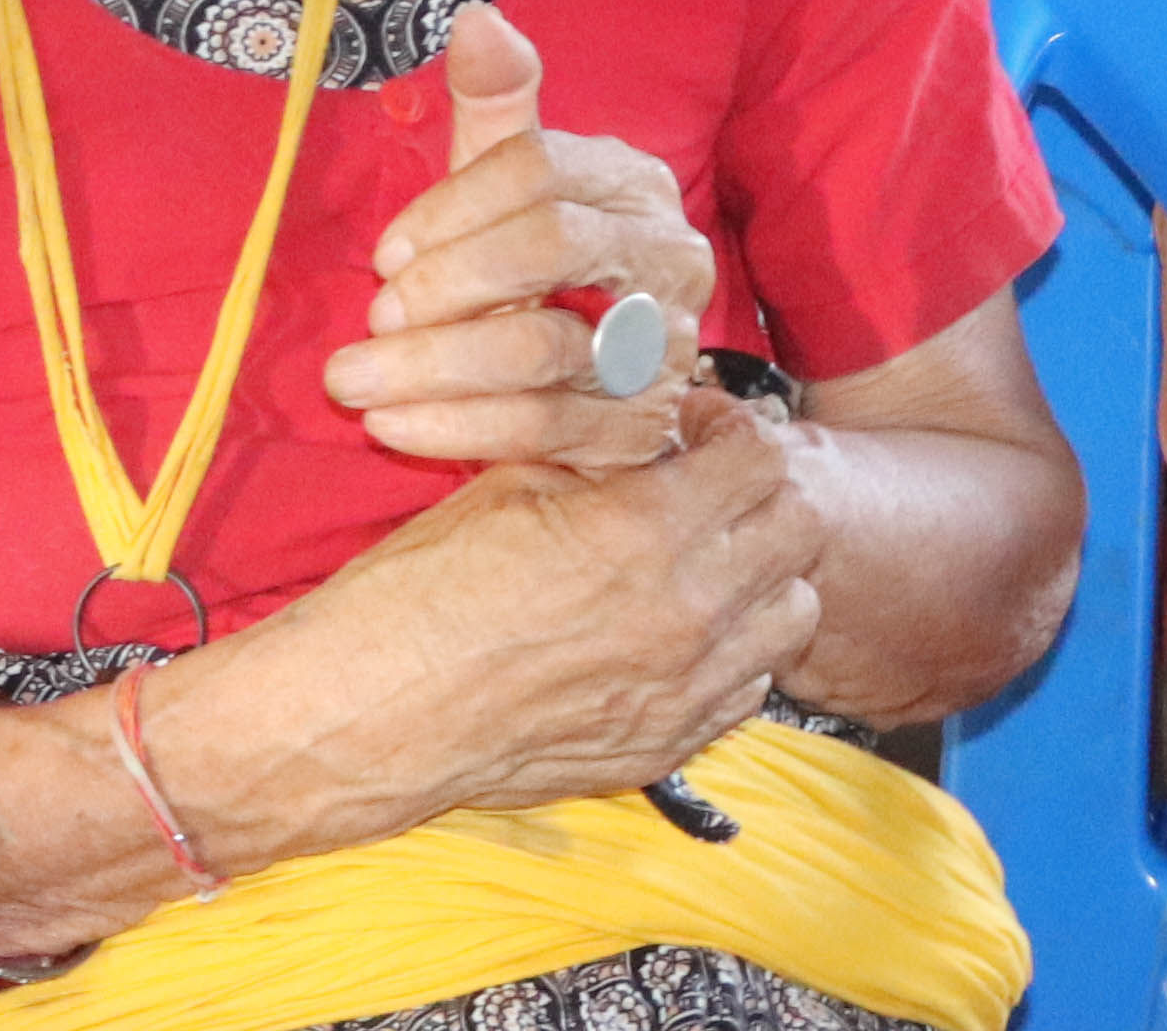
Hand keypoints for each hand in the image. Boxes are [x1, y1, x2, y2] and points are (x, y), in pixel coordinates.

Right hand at [196, 395, 826, 842]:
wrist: (369, 714)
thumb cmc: (418, 591)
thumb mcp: (509, 483)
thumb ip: (599, 449)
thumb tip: (649, 419)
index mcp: (644, 532)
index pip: (761, 456)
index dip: (731, 426)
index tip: (692, 427)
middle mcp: (685, 614)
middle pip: (797, 529)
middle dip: (760, 492)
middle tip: (708, 483)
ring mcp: (684, 691)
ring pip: (791, 613)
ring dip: (761, 573)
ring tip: (702, 558)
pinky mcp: (667, 747)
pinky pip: (749, 687)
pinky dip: (734, 649)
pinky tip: (677, 628)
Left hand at [326, 4, 720, 464]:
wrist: (589, 386)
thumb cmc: (530, 263)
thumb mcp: (508, 181)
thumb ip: (495, 103)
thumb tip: (475, 18)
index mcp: (634, 182)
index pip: (539, 168)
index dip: (450, 207)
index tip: (383, 252)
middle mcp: (668, 259)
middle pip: (551, 248)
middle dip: (446, 282)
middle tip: (372, 315)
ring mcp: (663, 350)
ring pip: (543, 349)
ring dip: (434, 366)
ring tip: (352, 380)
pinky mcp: (642, 432)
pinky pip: (545, 430)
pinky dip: (459, 429)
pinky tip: (393, 425)